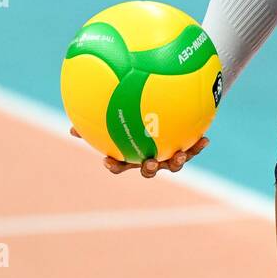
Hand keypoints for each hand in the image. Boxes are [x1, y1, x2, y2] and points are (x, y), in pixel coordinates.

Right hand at [69, 126, 209, 178]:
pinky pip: (192, 149)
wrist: (168, 109)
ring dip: (177, 161)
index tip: (109, 160)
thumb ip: (98, 118)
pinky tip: (205, 139)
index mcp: (131, 153)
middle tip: (149, 161)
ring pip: (172, 164)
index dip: (115, 164)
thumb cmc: (135, 113)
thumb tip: (70, 125)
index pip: (119, 163)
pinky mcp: (185, 149)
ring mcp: (167, 155)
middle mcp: (149, 157)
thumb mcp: (116, 113)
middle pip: (148, 168)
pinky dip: (197, 146)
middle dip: (148, 167)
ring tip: (180, 154)